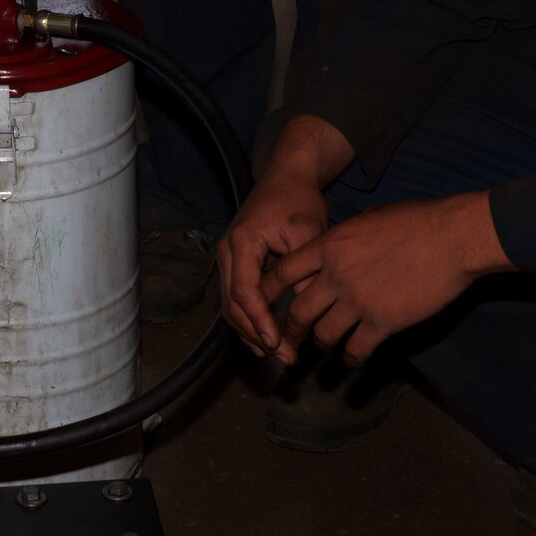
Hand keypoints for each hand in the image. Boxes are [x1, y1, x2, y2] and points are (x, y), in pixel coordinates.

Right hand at [217, 166, 329, 359]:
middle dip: (257, 334)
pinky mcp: (235, 264)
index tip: (279, 344)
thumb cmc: (298, 200)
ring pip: (231, 305)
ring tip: (278, 355)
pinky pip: (235, 298)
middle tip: (285, 357)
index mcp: (243, 242)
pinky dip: (249, 320)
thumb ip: (304, 271)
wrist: (287, 177)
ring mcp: (228, 258)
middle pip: (233, 304)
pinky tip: (267, 339)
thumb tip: (307, 311)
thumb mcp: (308, 232)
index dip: (260, 321)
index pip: (245, 291)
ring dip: (251, 332)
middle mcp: (227, 252)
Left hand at [260, 192, 510, 367]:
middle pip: (297, 311)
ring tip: (322, 348)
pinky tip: (353, 358)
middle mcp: (336, 276)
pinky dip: (351, 357)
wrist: (451, 238)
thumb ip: (343, 239)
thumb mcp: (366, 220)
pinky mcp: (383, 323)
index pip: (282, 274)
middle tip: (285, 339)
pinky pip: (356, 349)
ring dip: (320, 345)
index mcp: (328, 247)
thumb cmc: (415, 222)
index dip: (267, 292)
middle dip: (288, 330)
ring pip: (323, 334)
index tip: (258, 304)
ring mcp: (358, 301)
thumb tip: (335, 247)